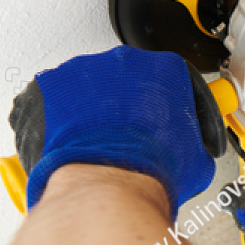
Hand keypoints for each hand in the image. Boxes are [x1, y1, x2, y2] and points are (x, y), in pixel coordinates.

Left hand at [10, 46, 225, 218]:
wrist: (107, 183)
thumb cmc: (148, 168)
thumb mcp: (196, 159)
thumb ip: (192, 142)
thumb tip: (191, 153)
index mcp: (165, 68)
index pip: (173, 81)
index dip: (171, 106)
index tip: (167, 118)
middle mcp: (124, 61)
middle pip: (129, 79)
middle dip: (130, 105)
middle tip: (133, 133)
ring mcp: (83, 70)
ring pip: (90, 86)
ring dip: (94, 110)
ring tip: (99, 141)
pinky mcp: (48, 86)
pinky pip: (54, 98)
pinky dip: (60, 118)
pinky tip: (71, 140)